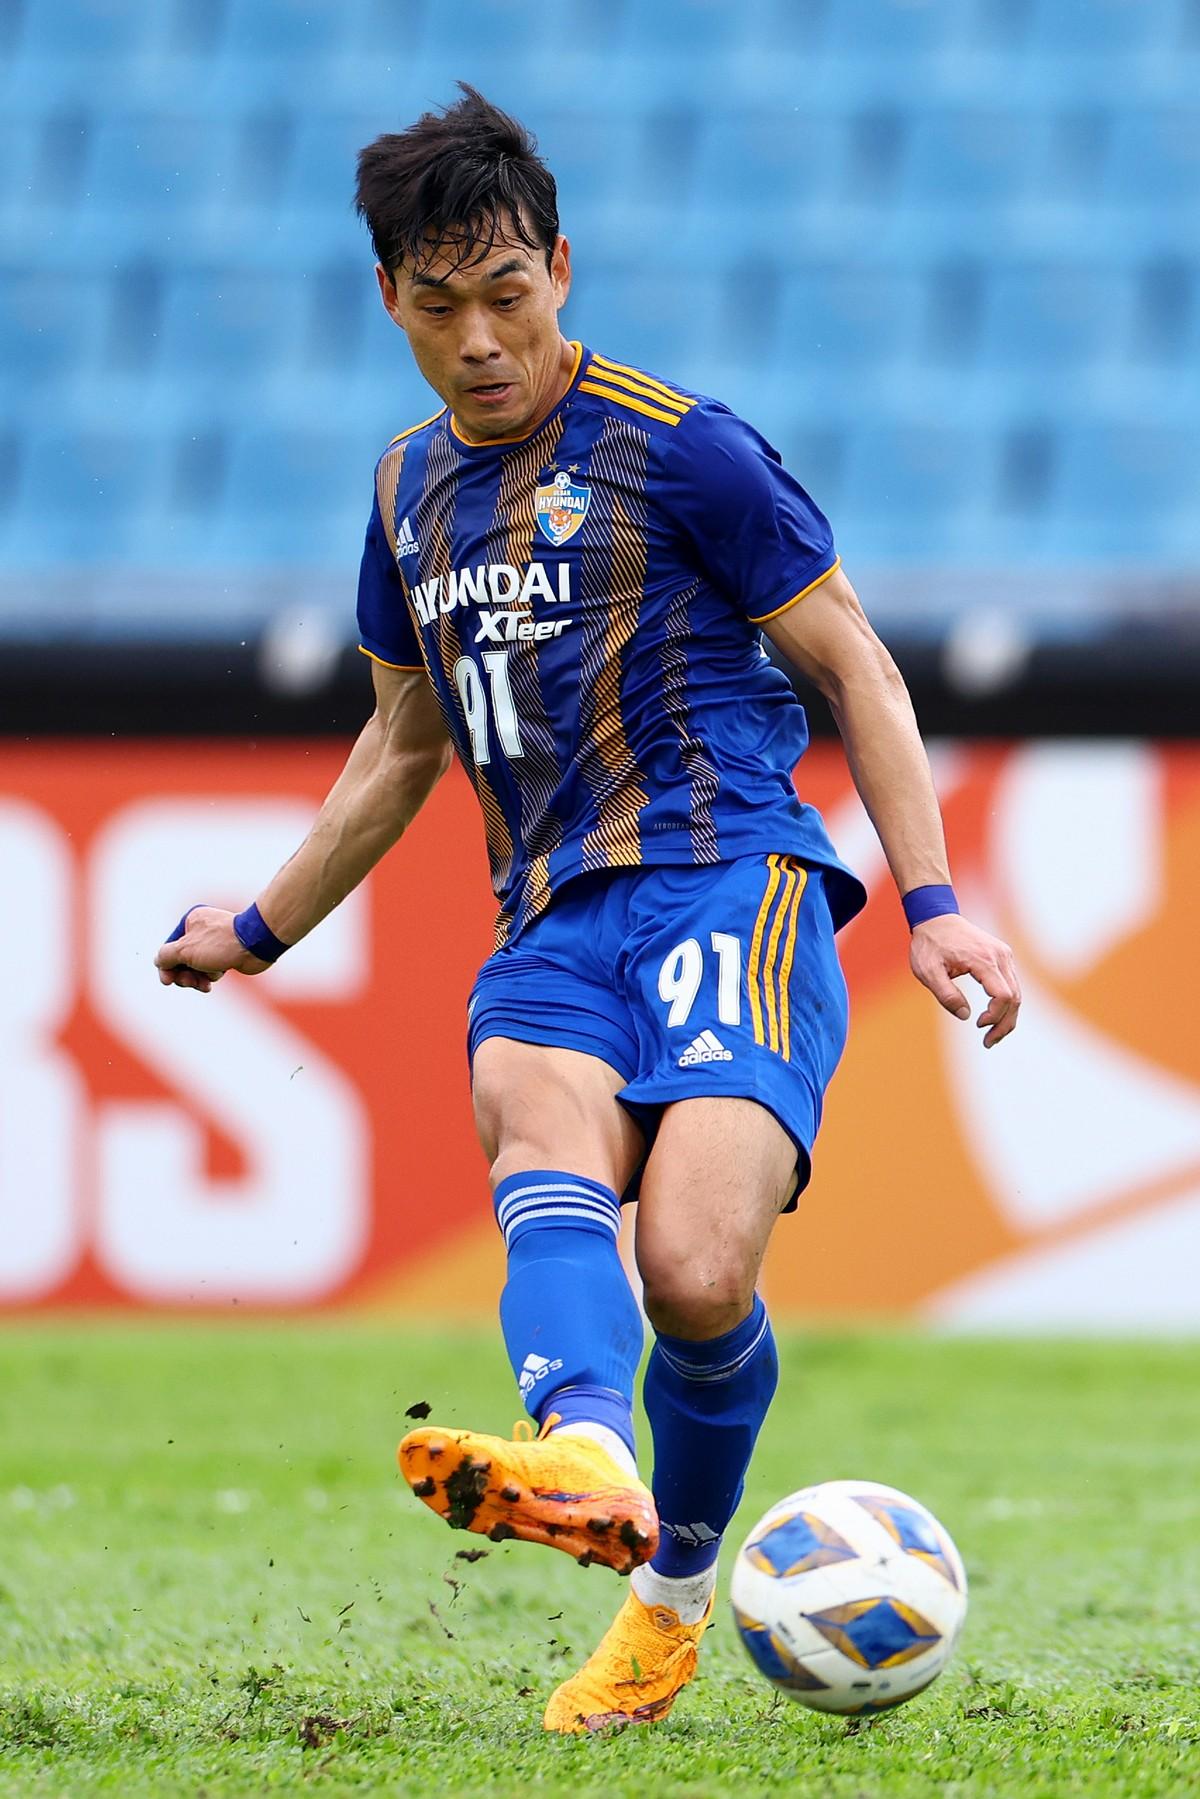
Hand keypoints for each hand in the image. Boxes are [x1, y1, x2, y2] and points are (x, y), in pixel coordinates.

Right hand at [154, 906, 268, 992]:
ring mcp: (214, 943)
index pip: (169, 948)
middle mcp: (202, 930)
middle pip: (182, 959)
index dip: (166, 967)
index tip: (168, 981)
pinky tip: (218, 975)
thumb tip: (158, 961)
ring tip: (204, 983)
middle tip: (189, 983)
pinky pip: (211, 969)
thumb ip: (166, 956)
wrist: (256, 945)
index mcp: (190, 922)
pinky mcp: (226, 954)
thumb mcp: (185, 950)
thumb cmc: (220, 944)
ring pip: (196, 967)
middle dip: (184, 975)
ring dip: (198, 977)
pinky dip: (212, 975)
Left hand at [909, 913, 1020, 1047]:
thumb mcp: (928, 972)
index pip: (1003, 996)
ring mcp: (1004, 955)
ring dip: (1007, 1016)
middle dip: (1004, 1024)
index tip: (977, 1024)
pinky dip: (1006, 1003)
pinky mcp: (1002, 956)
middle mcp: (1000, 956)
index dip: (994, 1016)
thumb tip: (965, 1016)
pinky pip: (1011, 984)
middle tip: (989, 1042)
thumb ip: (946, 995)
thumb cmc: (929, 945)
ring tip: (991, 1036)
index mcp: (983, 959)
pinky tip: (993, 1017)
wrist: (935, 918)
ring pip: (1016, 993)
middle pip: (1015, 997)